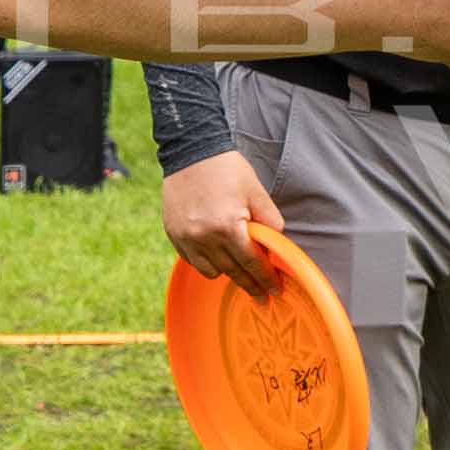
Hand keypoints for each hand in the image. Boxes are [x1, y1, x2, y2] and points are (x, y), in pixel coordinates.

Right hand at [160, 148, 285, 294]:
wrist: (191, 151)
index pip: (251, 263)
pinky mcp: (174, 234)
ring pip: (210, 271)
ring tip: (238, 268)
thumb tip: (276, 245)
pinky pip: (192, 260)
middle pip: (232, 272)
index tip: (274, 291)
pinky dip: (206, 261)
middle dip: (249, 285)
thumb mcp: (256, 191)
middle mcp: (204, 238)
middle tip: (262, 297)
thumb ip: (270, 220)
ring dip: (226, 271)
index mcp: (228, 227)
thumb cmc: (227, 169)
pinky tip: (217, 255)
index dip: (265, 279)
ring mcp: (185, 238)